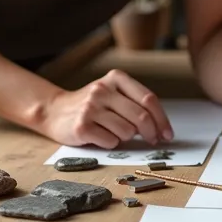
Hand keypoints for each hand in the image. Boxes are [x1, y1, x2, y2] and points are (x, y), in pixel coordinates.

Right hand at [38, 69, 173, 148]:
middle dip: (151, 133)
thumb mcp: (114, 94)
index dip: (162, 119)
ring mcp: (90, 107)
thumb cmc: (92, 106)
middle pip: (141, 117)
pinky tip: (101, 136)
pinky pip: (111, 141)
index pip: (149, 99)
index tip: (168, 134)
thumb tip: (161, 128)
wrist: (54, 111)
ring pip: (127, 131)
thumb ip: (136, 104)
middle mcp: (102, 90)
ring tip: (114, 132)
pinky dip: (111, 143)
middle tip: (152, 140)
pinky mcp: (81, 126)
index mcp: (116, 78)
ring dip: (126, 137)